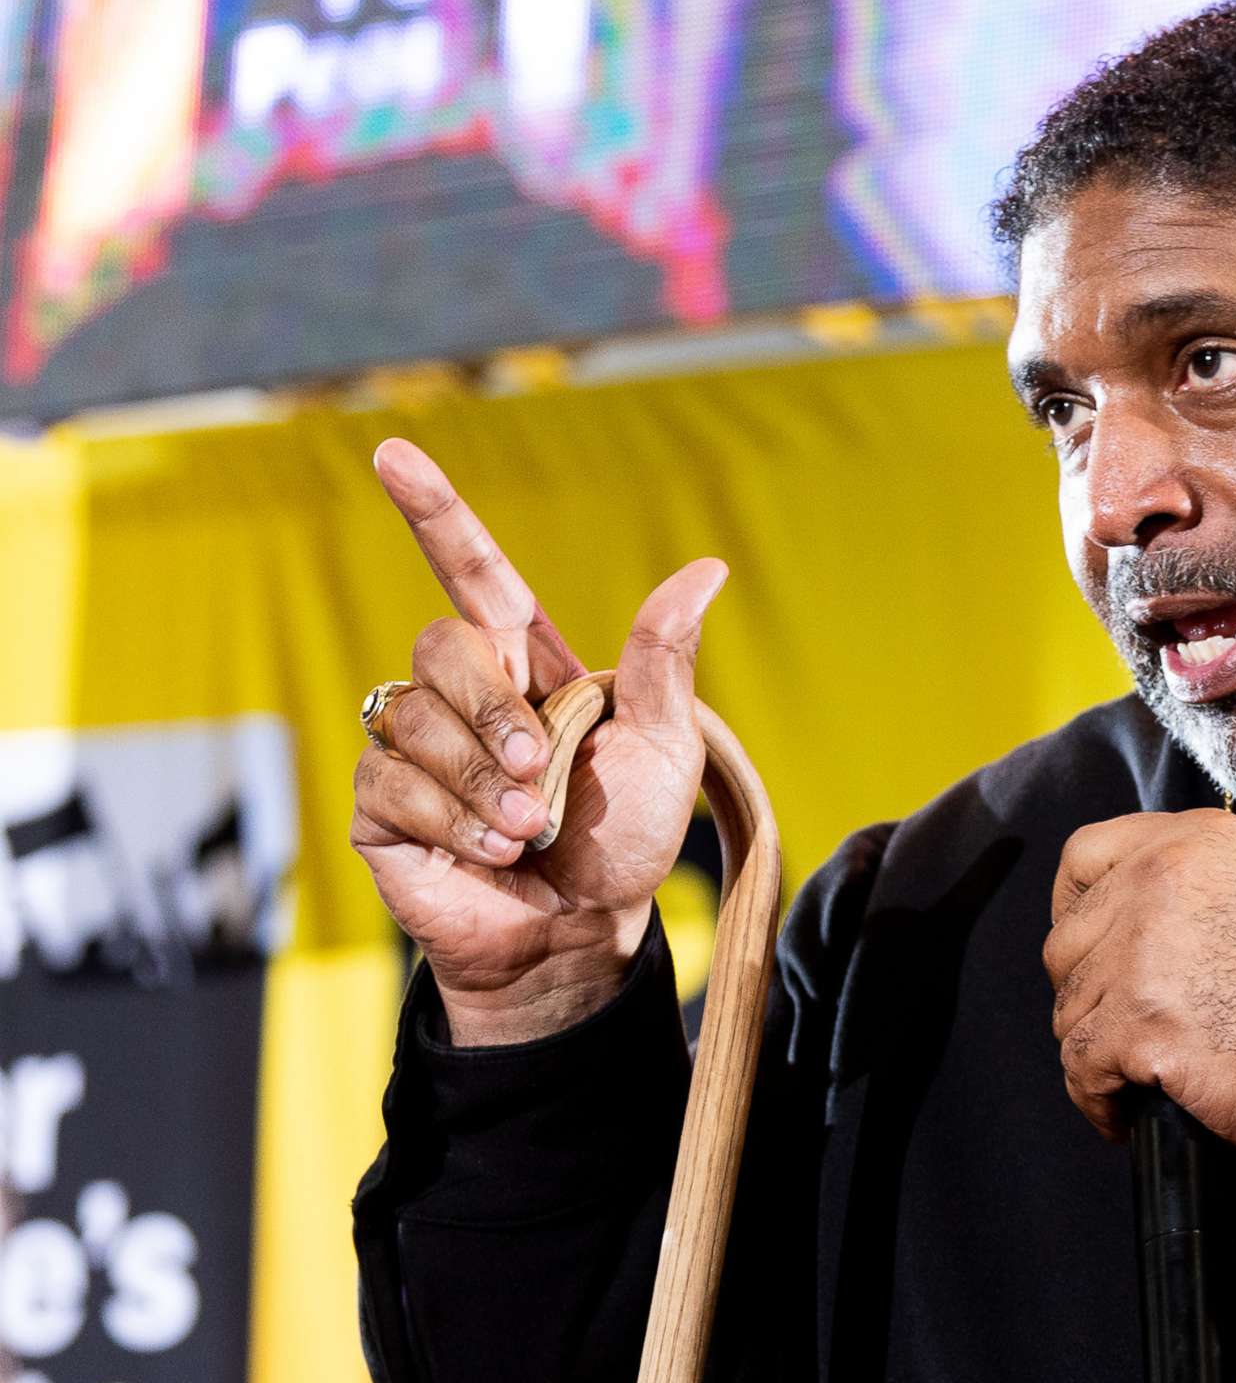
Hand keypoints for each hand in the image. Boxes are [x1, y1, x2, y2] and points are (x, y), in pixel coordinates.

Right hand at [350, 438, 726, 1044]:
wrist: (581, 932)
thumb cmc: (624, 839)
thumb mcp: (663, 748)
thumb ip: (665, 658)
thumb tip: (707, 569)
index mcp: (526, 664)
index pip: (471, 572)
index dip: (434, 511)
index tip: (391, 450)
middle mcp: (463, 693)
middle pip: (444, 645)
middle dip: (496, 713)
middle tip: (542, 774)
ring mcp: (413, 746)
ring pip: (416, 717)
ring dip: (485, 782)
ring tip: (530, 829)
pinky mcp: (381, 805)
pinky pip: (392, 781)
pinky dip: (454, 818)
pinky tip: (492, 850)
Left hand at [1044, 810, 1235, 1152]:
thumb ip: (1190, 889)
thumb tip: (1122, 925)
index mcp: (1194, 840)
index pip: (1085, 855)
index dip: (1074, 908)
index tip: (1093, 951)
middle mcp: (1161, 879)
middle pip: (1066, 942)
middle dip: (1090, 993)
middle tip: (1132, 1030)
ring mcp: (1143, 950)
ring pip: (1069, 1010)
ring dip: (1099, 1050)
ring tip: (1141, 1077)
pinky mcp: (1138, 1021)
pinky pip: (1081, 1068)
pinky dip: (1098, 1101)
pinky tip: (1129, 1115)